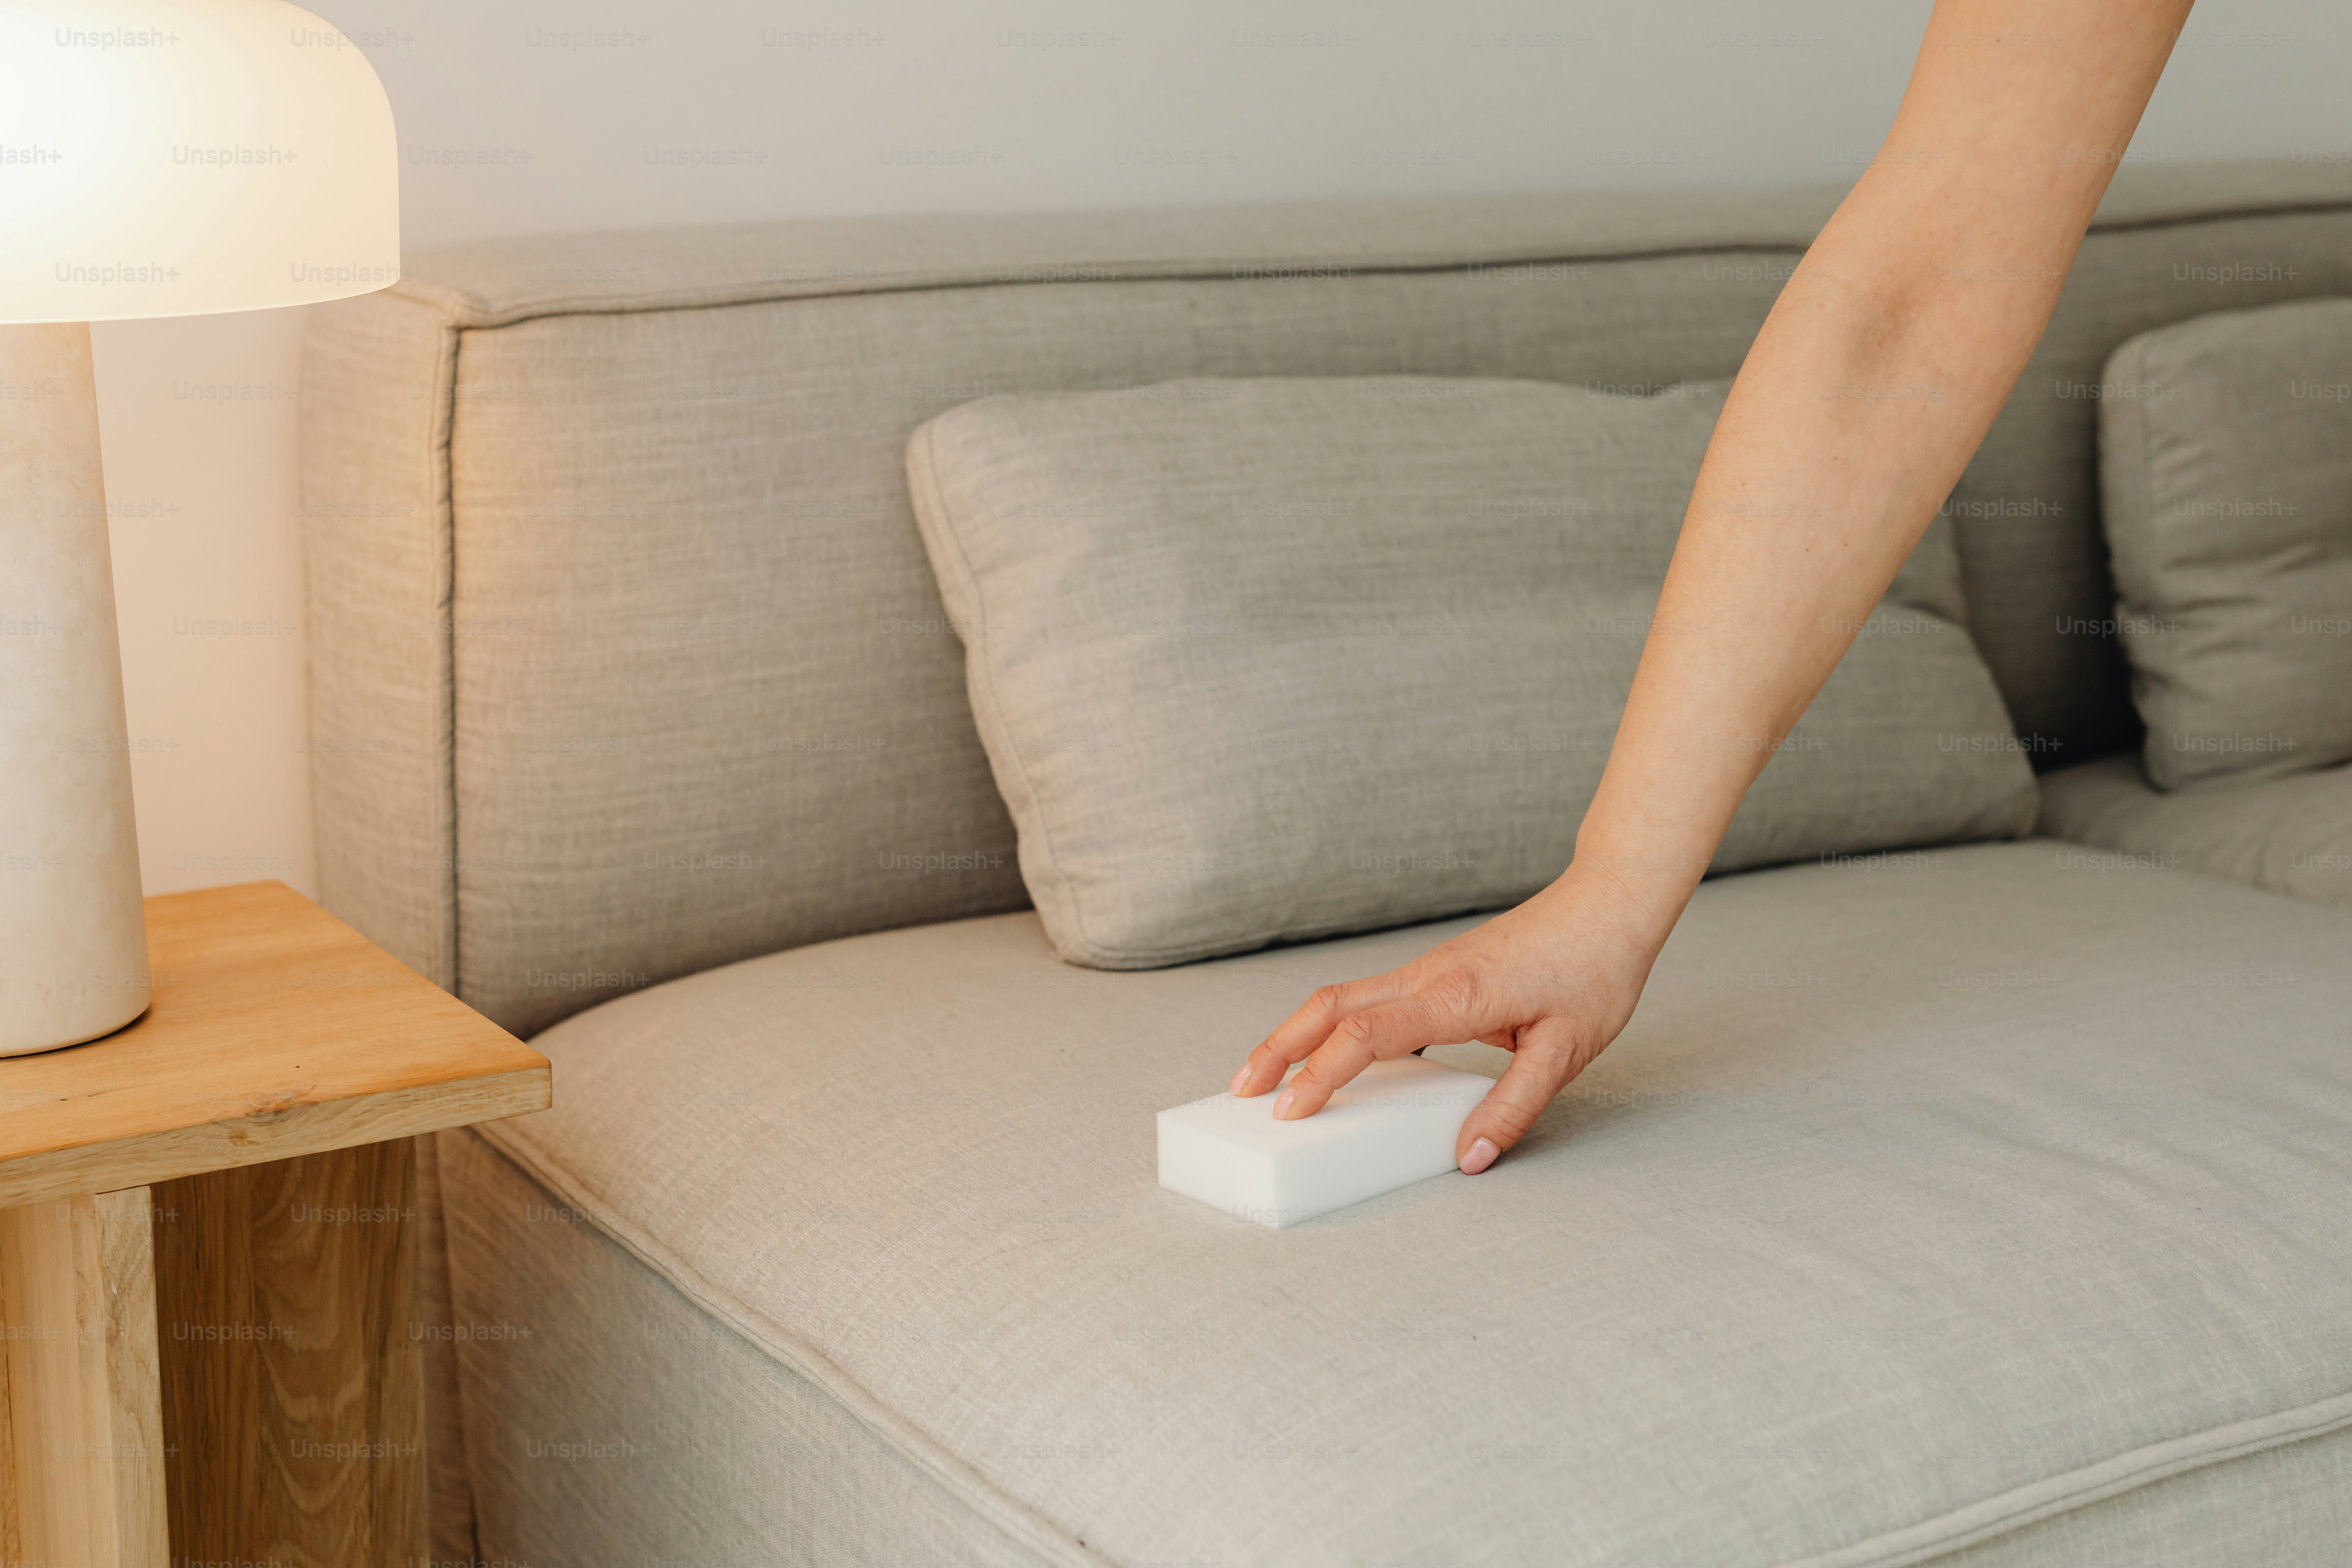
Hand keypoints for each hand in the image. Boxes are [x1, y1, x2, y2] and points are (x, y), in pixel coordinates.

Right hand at [1228, 862, 1672, 1173]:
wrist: (1608, 906)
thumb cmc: (1593, 971)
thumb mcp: (1566, 1051)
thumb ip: (1513, 1107)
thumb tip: (1468, 1158)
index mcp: (1455, 996)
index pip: (1365, 1034)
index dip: (1322, 1073)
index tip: (1290, 1111)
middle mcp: (1429, 976)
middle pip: (1330, 1006)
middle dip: (1280, 1047)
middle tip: (1242, 1089)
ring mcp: (1429, 969)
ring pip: (1343, 996)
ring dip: (1298, 1032)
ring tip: (1268, 1074)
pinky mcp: (1438, 972)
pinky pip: (1370, 996)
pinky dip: (1335, 1024)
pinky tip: (1332, 1052)